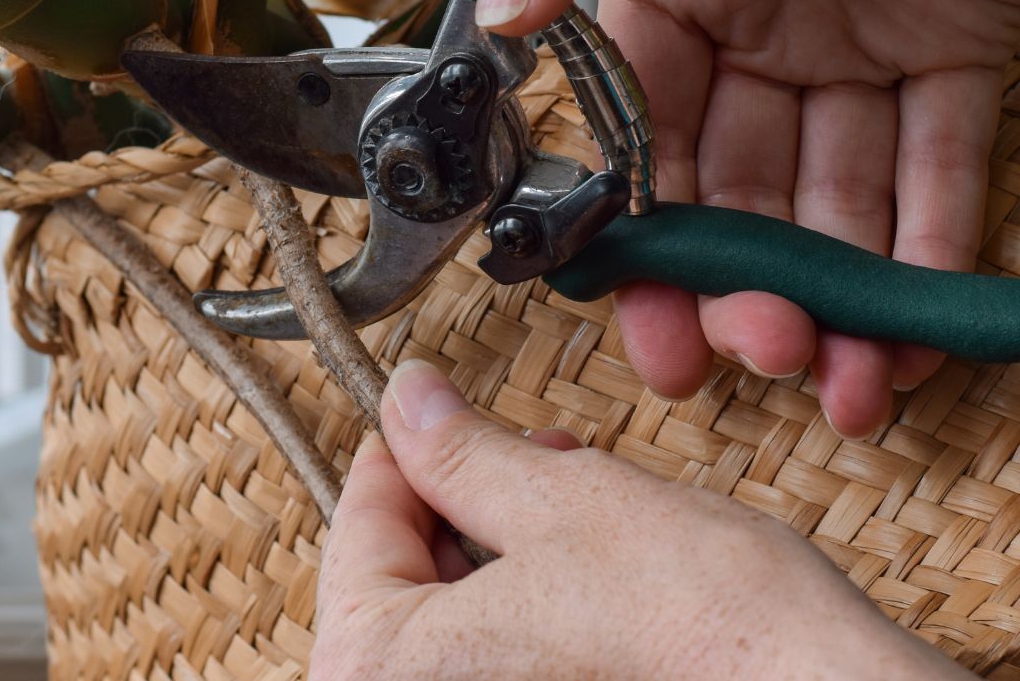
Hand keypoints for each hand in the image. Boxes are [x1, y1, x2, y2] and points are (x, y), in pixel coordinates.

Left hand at [310, 359, 961, 678]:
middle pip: (397, 578)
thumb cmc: (696, 626)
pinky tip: (584, 568)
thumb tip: (406, 399)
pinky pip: (494, 660)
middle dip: (462, 500)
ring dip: (500, 547)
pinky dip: (528, 608)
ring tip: (572, 499)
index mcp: (375, 668)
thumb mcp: (557, 503)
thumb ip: (459, 452)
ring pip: (451, 617)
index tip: (426, 408)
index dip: (402, 449)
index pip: (358, 527)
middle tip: (527, 451)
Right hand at [478, 0, 1019, 434]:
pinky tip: (915, 323)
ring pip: (829, 195)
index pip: (630, 115)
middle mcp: (751, 9)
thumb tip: (502, 9)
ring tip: (833, 371)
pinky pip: (940, 163)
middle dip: (728, 281)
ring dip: (826, 291)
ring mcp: (856, 31)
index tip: (636, 304)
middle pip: (726, 180)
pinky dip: (931, 252)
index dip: (632, 218)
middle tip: (744, 352)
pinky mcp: (961, 37)